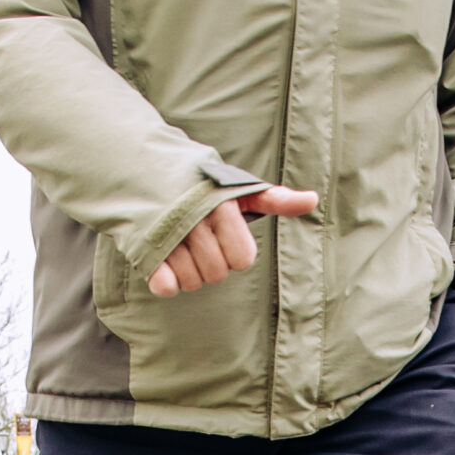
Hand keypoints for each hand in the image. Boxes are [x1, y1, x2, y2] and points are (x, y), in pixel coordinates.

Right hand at [148, 188, 318, 297]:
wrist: (142, 168)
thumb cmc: (200, 186)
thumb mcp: (238, 188)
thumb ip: (275, 198)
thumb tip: (312, 199)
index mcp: (221, 205)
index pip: (243, 259)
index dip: (235, 252)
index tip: (222, 234)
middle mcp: (194, 219)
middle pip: (219, 274)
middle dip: (213, 264)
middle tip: (200, 242)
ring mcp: (167, 235)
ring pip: (193, 282)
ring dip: (190, 274)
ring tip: (181, 249)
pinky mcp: (144, 249)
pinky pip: (166, 287)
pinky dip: (166, 282)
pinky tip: (165, 264)